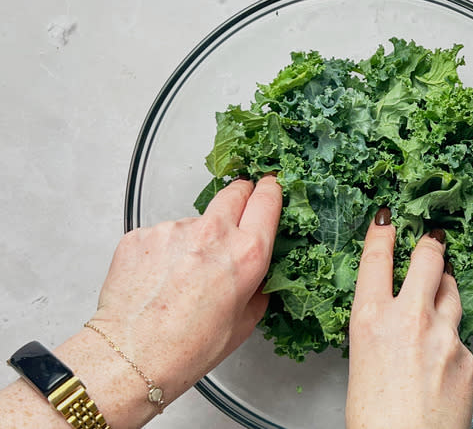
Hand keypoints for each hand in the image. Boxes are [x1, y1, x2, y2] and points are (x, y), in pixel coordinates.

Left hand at [86, 176, 280, 423]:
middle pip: (233, 192)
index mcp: (246, 254)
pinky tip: (158, 279)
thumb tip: (256, 275)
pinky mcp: (141, 234)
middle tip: (236, 215)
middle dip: (240, 196)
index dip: (270, 191)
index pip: (266, 200)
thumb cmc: (188, 348)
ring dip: (197, 236)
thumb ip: (257, 288)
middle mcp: (212, 233)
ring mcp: (173, 229)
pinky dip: (165, 250)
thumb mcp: (244, 323)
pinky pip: (162, 234)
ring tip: (183, 274)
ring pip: (195, 220)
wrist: (131, 356)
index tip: (270, 187)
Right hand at [346, 210, 472, 428]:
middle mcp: (410, 319)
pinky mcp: (467, 355)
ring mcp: (444, 335)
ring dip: (446, 287)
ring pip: (452, 293)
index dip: (382, 233)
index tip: (386, 219)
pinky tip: (443, 356)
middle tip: (433, 240)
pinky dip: (452, 339)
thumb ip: (381, 332)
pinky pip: (461, 336)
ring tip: (442, 287)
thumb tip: (394, 322)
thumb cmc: (376, 418)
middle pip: (428, 261)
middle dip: (431, 246)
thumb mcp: (363, 362)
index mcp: (372, 319)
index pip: (377, 260)